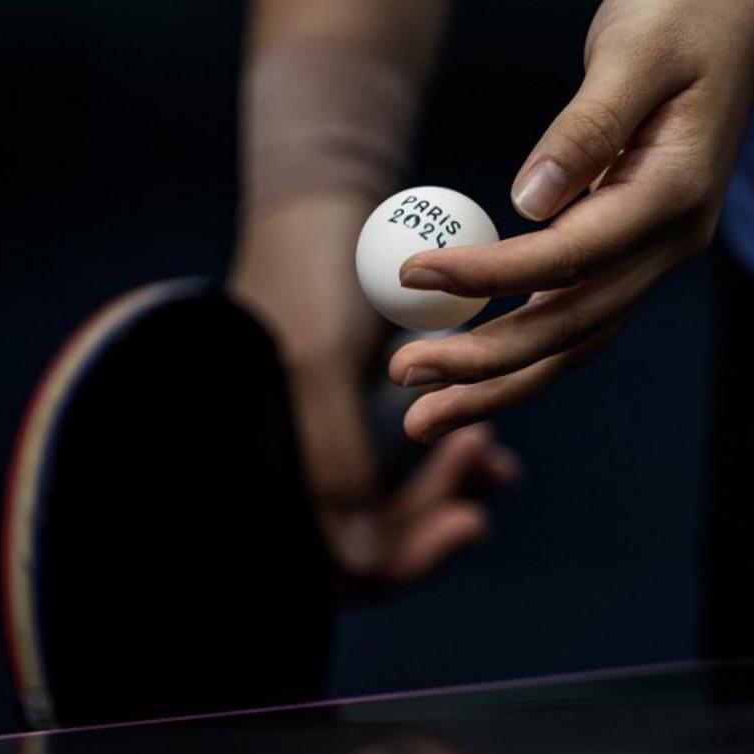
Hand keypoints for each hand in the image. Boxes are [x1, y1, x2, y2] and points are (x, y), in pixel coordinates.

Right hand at [231, 194, 518, 593]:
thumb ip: (331, 457)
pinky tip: (489, 443)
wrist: (323, 193)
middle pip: (372, 536)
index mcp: (264, 459)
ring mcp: (329, 436)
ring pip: (396, 500)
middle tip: (486, 462)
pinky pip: (408, 457)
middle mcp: (294, 458)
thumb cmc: (308, 269)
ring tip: (489, 451)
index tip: (467, 524)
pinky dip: (451, 455)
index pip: (332, 560)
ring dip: (447, 484)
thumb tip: (355, 559)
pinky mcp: (361, 408)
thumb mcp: (317, 360)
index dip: (403, 560)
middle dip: (434, 512)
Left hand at [389, 0, 753, 442]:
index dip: (488, 276)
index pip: (569, 257)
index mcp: (671, 197)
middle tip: (403, 381)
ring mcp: (653, 255)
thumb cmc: (687, 18)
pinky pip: (574, 316)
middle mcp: (668, 243)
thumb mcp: (634, 51)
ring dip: (499, 381)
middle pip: (570, 327)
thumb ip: (588, 126)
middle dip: (484, 364)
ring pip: (573, 339)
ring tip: (426, 410)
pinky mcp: (631, 252)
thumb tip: (528, 200)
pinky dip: (522, 348)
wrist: (743, 23)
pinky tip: (470, 366)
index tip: (413, 278)